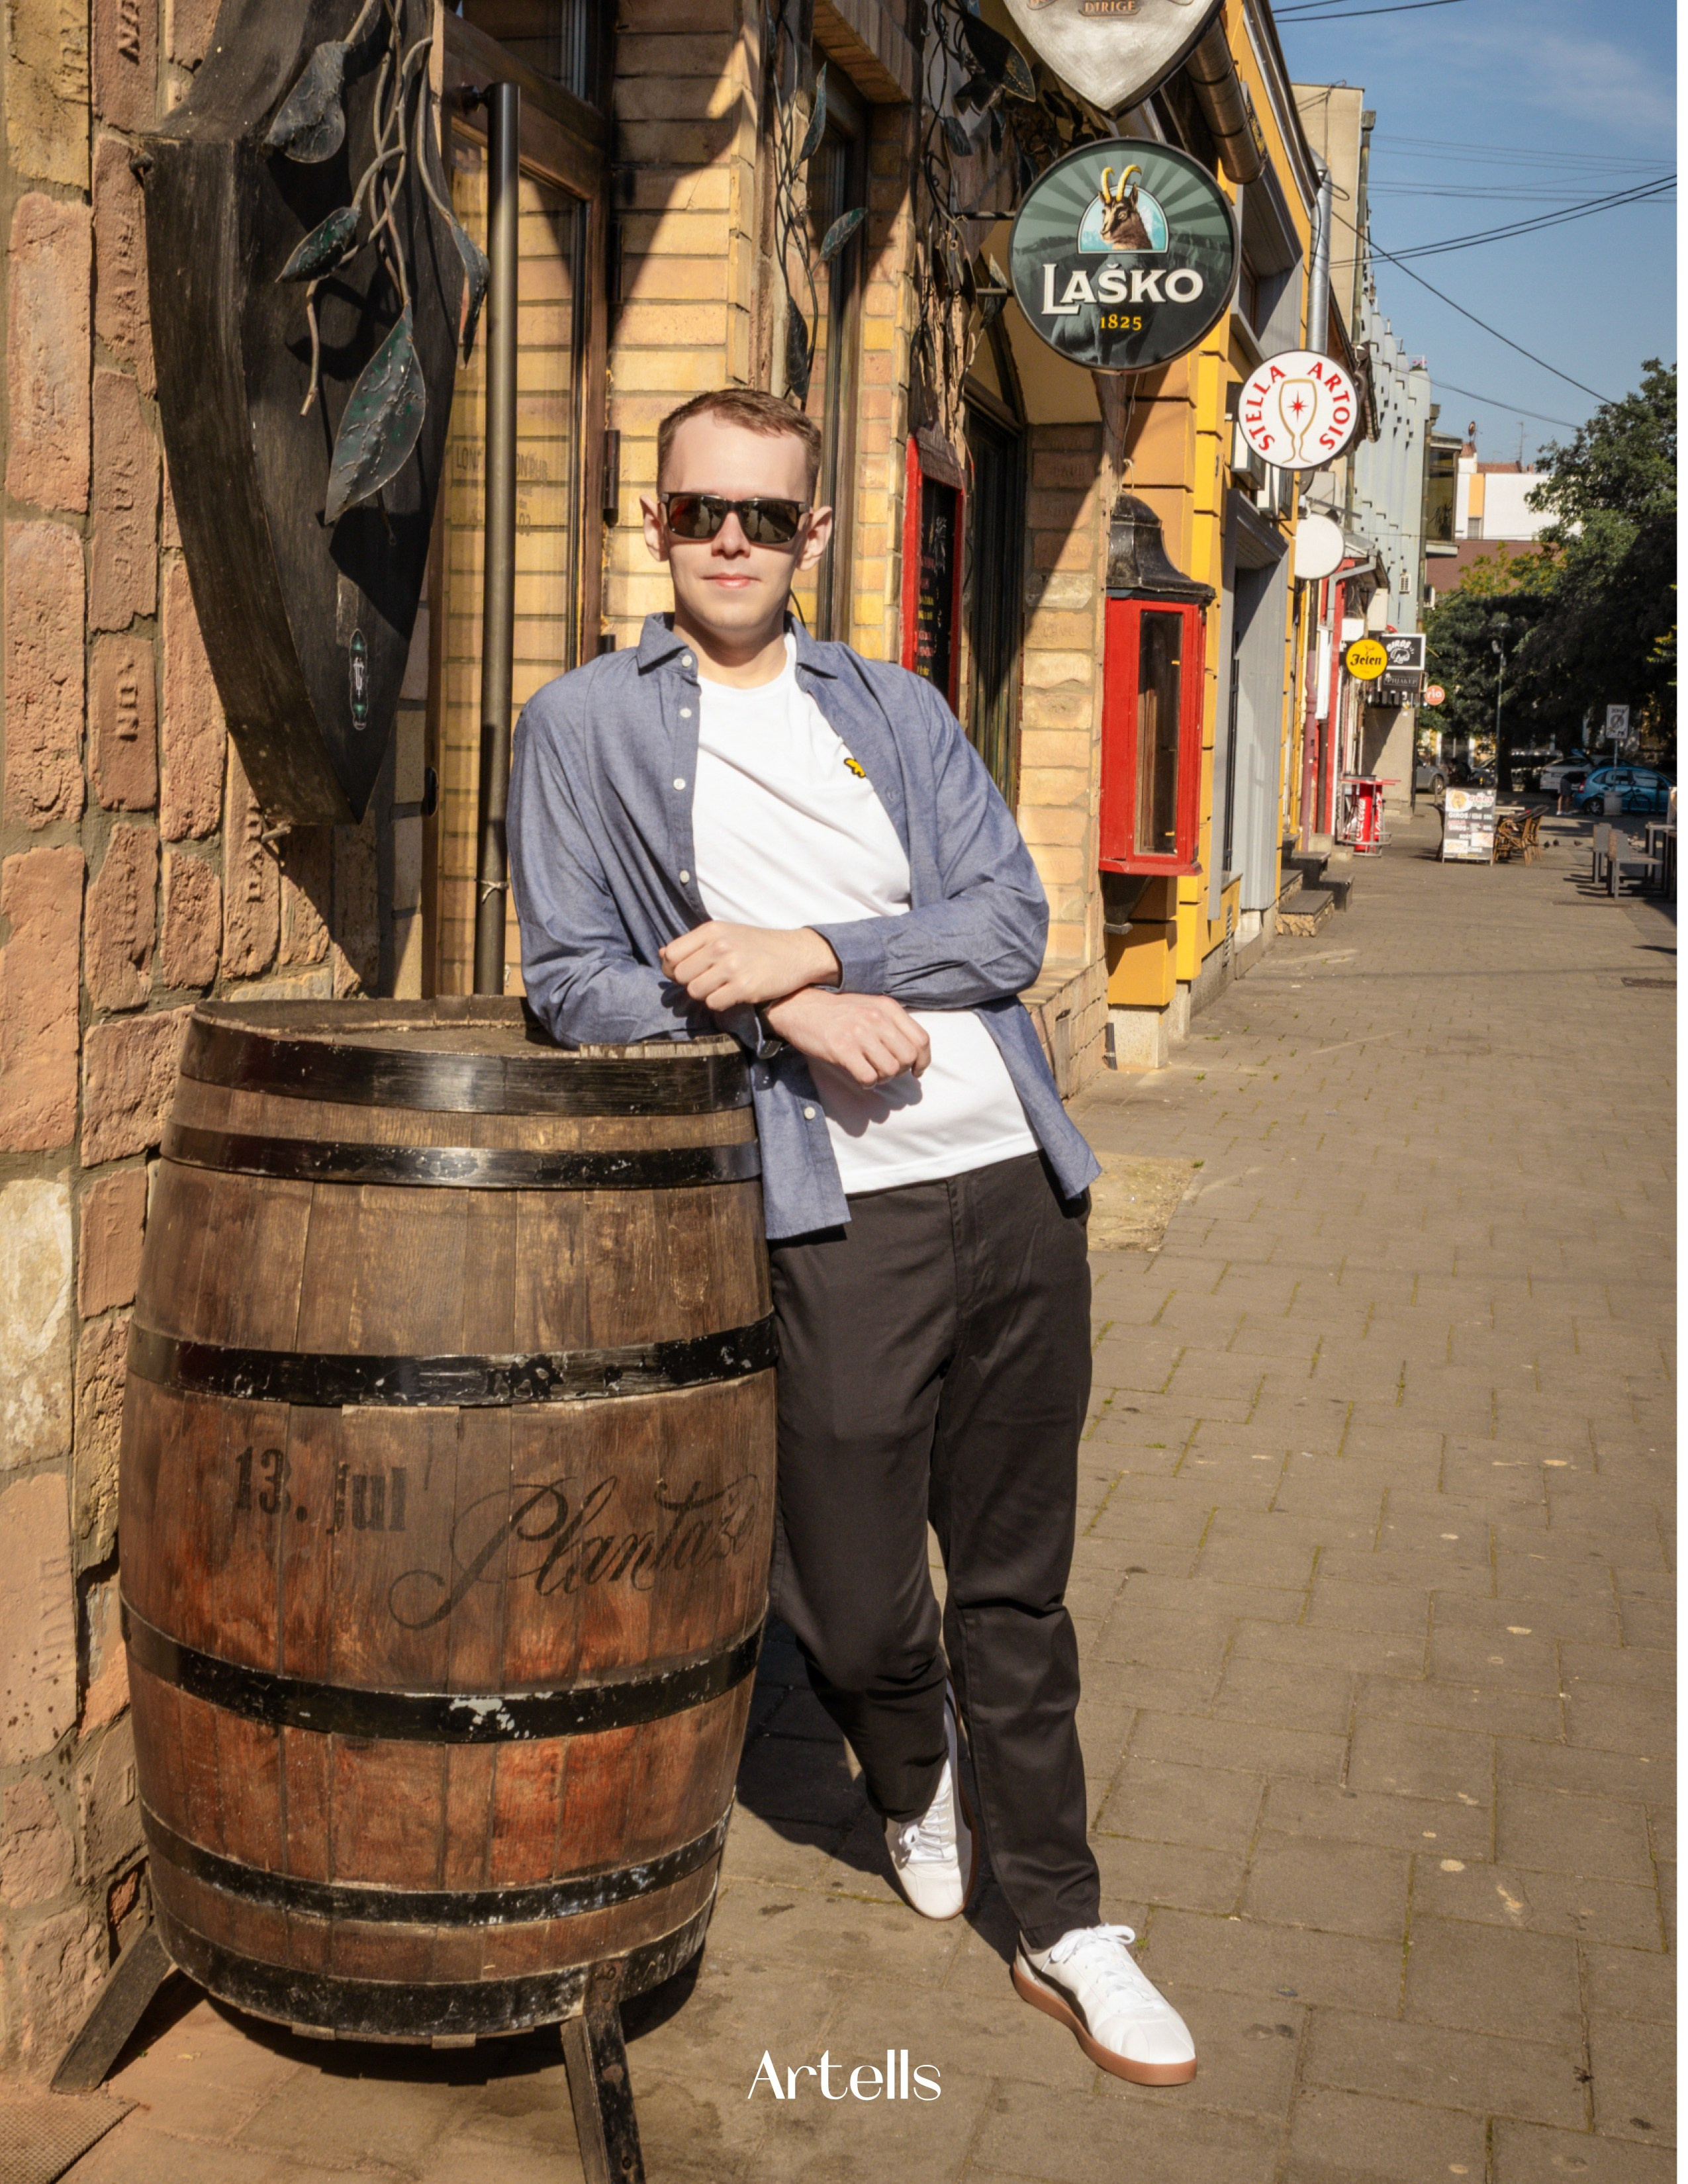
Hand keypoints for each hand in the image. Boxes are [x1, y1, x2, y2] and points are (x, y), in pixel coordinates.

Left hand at [660, 922, 839, 1010]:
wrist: (795, 953)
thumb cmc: (757, 944)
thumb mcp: (724, 933)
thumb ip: (694, 944)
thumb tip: (662, 955)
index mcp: (711, 931)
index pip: (671, 954)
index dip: (672, 968)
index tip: (685, 972)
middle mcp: (720, 947)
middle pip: (681, 976)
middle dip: (689, 982)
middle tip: (706, 981)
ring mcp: (732, 967)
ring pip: (695, 992)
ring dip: (705, 994)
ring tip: (721, 987)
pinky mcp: (744, 988)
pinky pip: (714, 1003)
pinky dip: (719, 1003)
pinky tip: (732, 994)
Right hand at [762, 988, 929, 1087]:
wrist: (800, 1006)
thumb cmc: (838, 1012)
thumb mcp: (870, 1007)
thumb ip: (892, 1024)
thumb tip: (913, 1055)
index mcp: (887, 1007)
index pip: (921, 1039)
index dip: (923, 1060)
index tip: (915, 1070)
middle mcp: (876, 1018)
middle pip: (907, 1058)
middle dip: (900, 1070)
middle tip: (886, 1070)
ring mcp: (859, 1033)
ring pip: (890, 1070)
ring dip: (883, 1078)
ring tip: (871, 1072)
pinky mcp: (842, 1049)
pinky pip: (868, 1077)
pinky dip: (867, 1083)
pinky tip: (859, 1076)